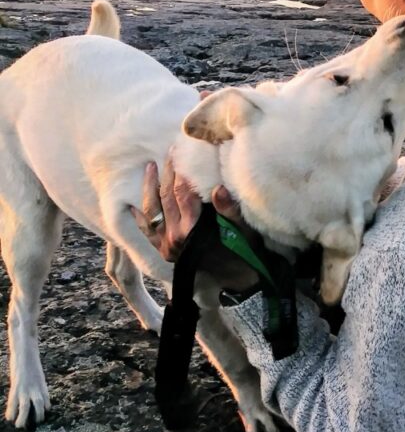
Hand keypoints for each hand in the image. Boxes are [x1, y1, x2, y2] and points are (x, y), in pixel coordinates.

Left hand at [131, 159, 261, 290]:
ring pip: (151, 211)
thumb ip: (229, 210)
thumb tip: (218, 189)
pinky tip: (133, 203)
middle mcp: (175, 237)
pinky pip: (146, 230)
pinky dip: (139, 216)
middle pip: (166, 197)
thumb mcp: (243, 230)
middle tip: (170, 152)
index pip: (183, 192)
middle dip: (167, 173)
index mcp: (193, 230)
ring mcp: (166, 245)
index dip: (182, 170)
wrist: (235, 279)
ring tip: (150, 166)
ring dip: (149, 187)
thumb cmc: (243, 251)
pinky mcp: (163, 251)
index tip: (183, 151)